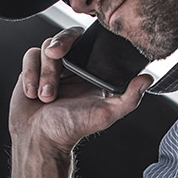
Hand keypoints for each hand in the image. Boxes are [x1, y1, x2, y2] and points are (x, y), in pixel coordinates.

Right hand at [9, 27, 153, 152]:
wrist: (39, 140)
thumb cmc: (70, 129)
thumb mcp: (105, 114)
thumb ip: (129, 98)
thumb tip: (148, 79)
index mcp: (89, 72)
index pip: (87, 41)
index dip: (79, 38)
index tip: (73, 46)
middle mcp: (71, 67)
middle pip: (64, 38)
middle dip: (59, 44)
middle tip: (55, 54)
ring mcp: (50, 69)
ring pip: (45, 49)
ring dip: (44, 72)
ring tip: (45, 96)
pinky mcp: (31, 71)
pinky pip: (30, 57)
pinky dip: (30, 74)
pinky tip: (32, 94)